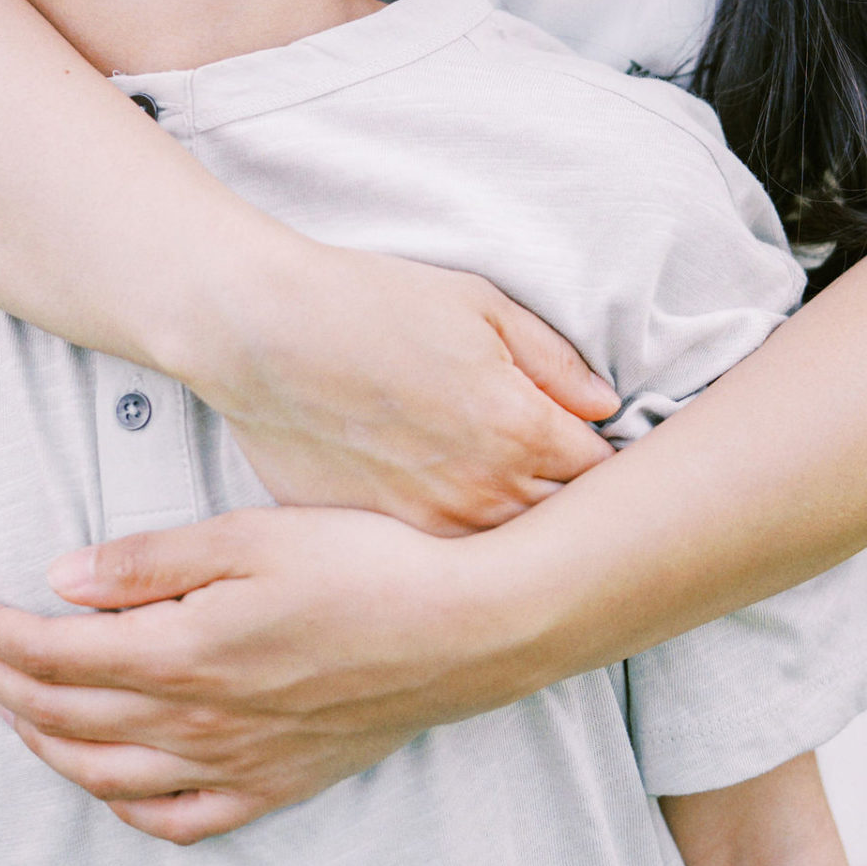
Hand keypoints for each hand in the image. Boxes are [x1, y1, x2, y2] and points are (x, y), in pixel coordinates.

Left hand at [0, 503, 527, 842]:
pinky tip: (112, 785)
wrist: (464, 629)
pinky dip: (126, 806)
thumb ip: (153, 561)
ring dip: (45, 743)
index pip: (58, 656)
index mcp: (184, 652)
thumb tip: (64, 579)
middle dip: (1, 684)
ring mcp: (236, 763)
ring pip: (108, 773)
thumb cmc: (365, 566)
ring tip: (14, 709)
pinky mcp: (276, 784)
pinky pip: (179, 819)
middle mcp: (198, 721)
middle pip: (67, 716)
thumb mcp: (252, 535)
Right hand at [187, 233, 618, 532]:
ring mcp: (428, 529)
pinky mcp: (379, 543)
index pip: (600, 471)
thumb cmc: (371, 304)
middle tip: (556, 471)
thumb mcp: (478, 305)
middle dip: (570, 501)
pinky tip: (443, 508)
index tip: (592, 443)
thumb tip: (604, 406)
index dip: (603, 456)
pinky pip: (440, 562)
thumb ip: (552, 360)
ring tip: (497, 488)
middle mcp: (482, 494)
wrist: (262, 333)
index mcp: (519, 429)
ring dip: (513, 528)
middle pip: (560, 522)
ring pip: (503, 552)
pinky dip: (454, 544)